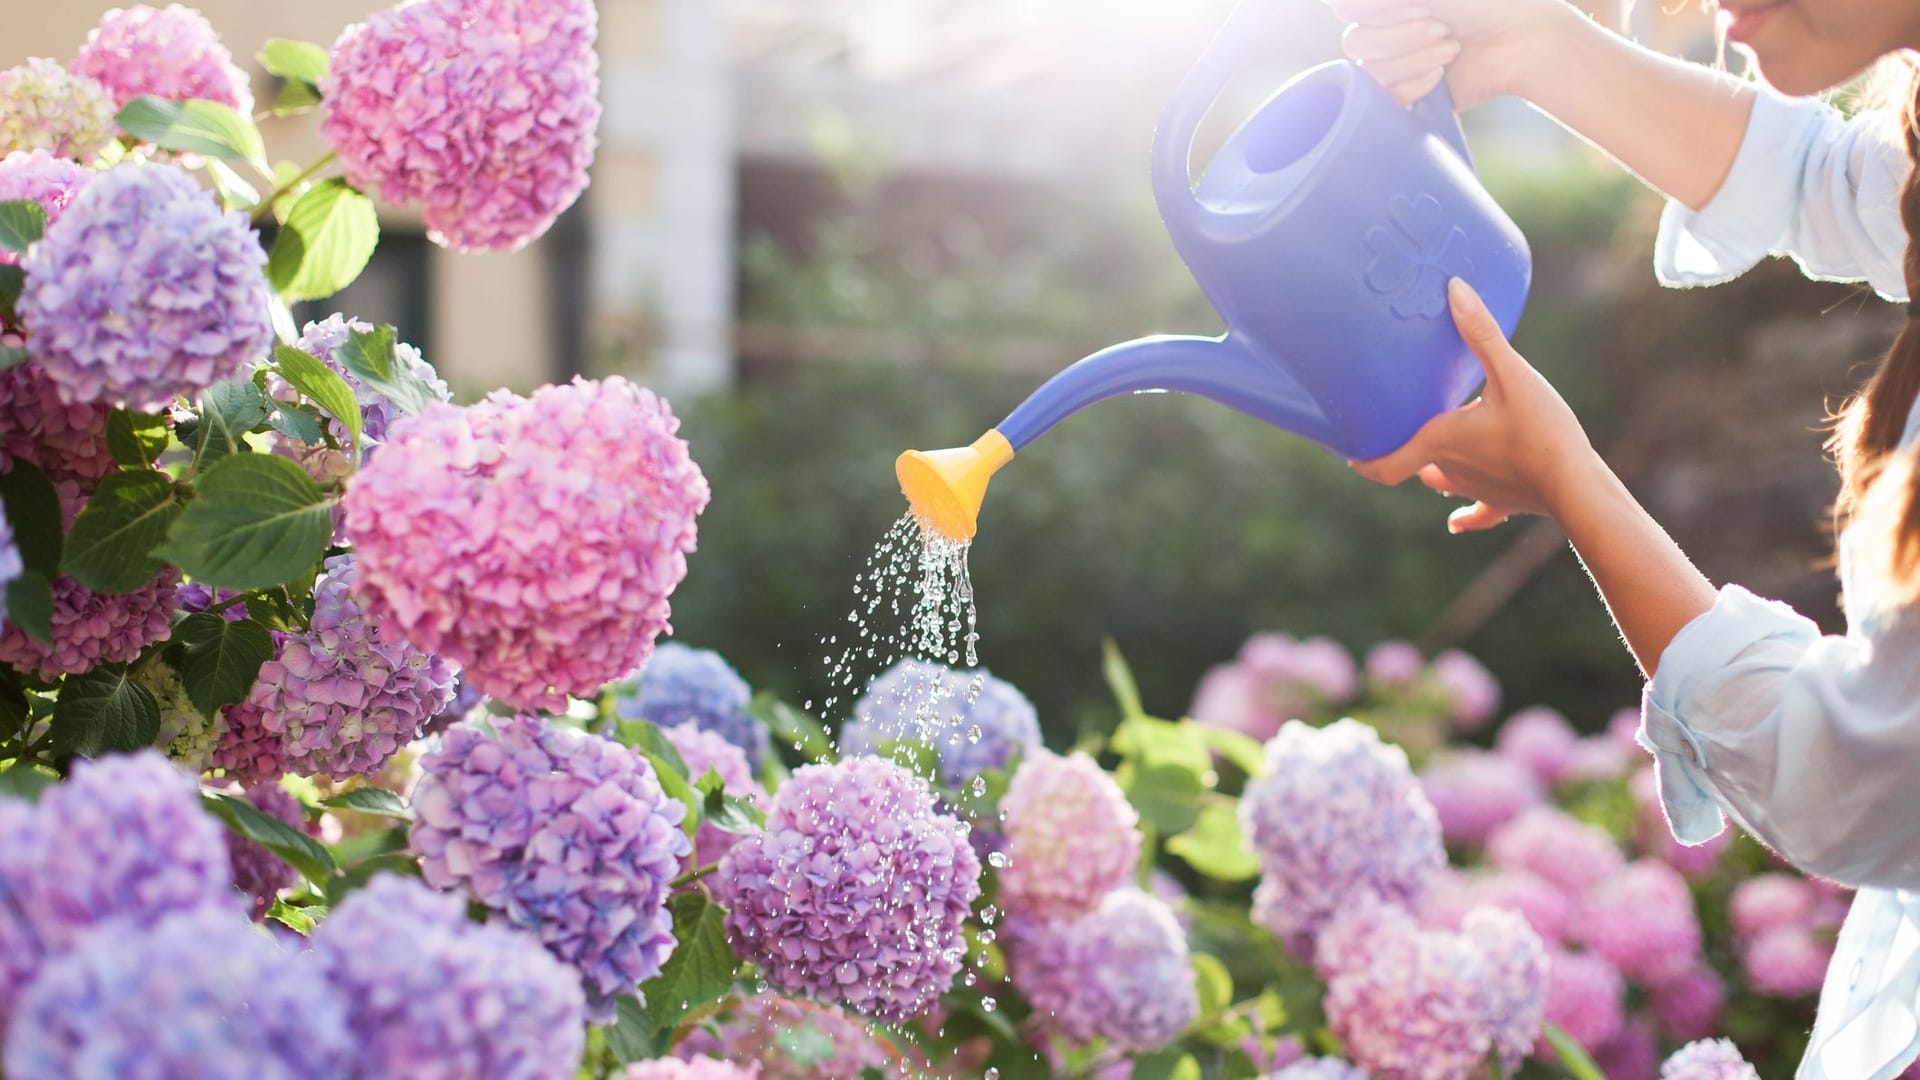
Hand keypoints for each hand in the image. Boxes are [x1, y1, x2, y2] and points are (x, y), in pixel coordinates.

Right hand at [1326, 0, 1580, 107]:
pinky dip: (1412, 86)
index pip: (1347, 11)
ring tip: (1451, 50)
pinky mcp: (1407, 96)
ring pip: (1371, 73)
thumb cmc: (1481, 4)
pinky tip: (1440, 77)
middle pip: (1355, 43)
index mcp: (1387, 6)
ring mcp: (1394, 66)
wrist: (1520, 40)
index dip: (1378, 12)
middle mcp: (1384, 33)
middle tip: (1442, 29)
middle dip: (1401, 37)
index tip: (1422, 7)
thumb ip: (1381, 1)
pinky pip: (1384, 100)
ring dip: (1413, 60)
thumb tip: (1333, 7)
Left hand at [1353, 278, 1600, 532]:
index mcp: (1441, 441)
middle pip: (1416, 462)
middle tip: (1396, 432)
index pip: (1388, 462)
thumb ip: (1481, 333)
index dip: (1365, 460)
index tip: (1349, 455)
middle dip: (1405, 449)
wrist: (1576, 485)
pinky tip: (1456, 523)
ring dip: (1433, 471)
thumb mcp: (1511, 374)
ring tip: (1428, 457)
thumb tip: (1454, 289)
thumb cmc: (1540, 430)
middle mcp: (1451, 469)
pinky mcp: (1504, 504)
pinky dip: (1466, 515)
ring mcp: (1476, 491)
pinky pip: (1479, 514)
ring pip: (1443, 482)